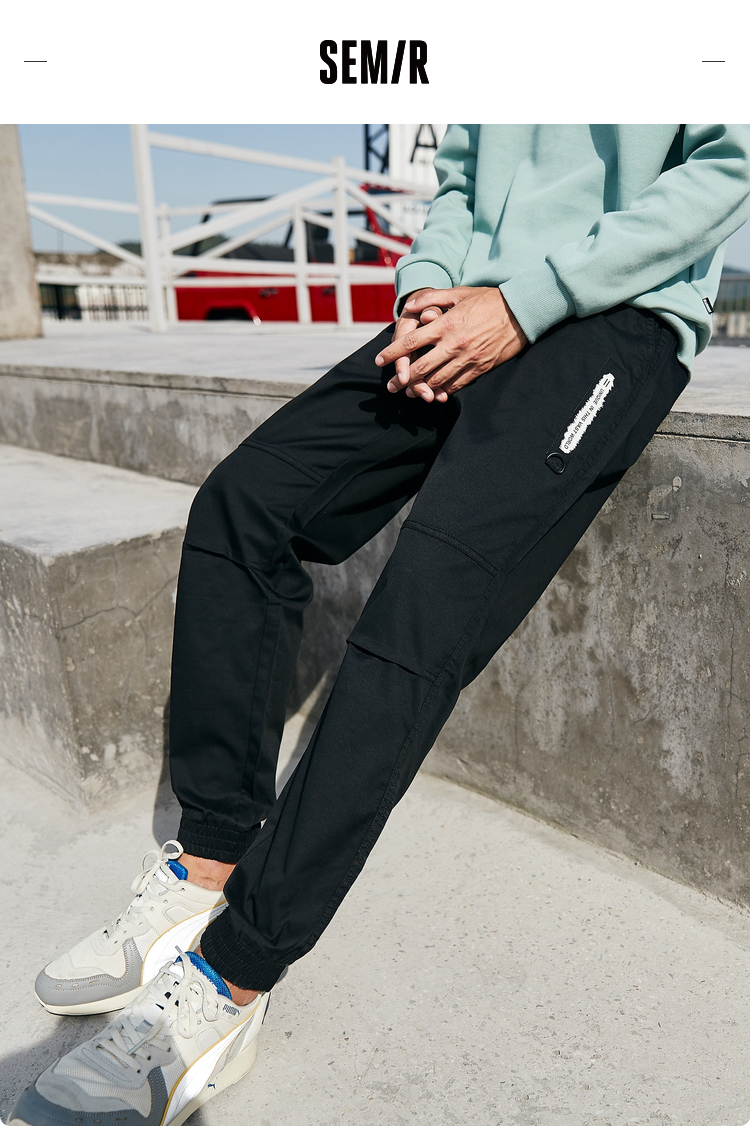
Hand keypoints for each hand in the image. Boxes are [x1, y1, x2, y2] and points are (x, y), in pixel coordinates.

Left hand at [376, 286, 526, 402]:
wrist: (520, 313)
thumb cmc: (488, 300)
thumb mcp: (459, 293)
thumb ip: (432, 298)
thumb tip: (410, 306)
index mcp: (446, 324)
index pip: (412, 342)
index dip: (393, 353)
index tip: (380, 360)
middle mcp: (454, 344)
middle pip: (420, 368)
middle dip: (402, 379)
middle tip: (391, 386)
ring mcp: (467, 358)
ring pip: (436, 380)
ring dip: (420, 388)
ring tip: (409, 392)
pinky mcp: (479, 368)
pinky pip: (456, 385)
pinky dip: (442, 391)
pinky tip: (433, 394)